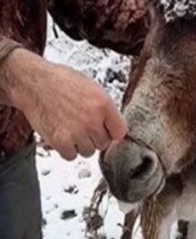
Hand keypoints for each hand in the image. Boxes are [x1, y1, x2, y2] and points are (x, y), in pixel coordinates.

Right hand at [2, 48, 126, 159]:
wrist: (32, 82)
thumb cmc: (59, 81)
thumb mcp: (91, 88)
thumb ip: (104, 108)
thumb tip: (112, 125)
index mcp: (103, 104)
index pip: (120, 132)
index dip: (112, 132)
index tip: (106, 131)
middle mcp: (93, 119)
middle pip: (104, 143)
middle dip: (94, 138)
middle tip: (82, 128)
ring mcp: (77, 131)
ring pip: (88, 152)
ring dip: (80, 145)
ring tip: (70, 130)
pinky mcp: (60, 141)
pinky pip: (71, 156)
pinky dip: (66, 150)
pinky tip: (62, 137)